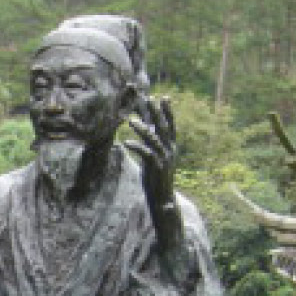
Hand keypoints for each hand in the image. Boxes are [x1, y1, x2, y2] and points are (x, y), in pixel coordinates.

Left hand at [125, 95, 178, 240]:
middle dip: (156, 112)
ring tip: (130, 120)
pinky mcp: (156, 168)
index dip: (167, 111)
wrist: (163, 199)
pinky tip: (125, 143)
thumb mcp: (154, 156)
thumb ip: (151, 142)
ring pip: (154, 139)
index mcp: (171, 146)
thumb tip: (145, 126)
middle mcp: (170, 150)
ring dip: (142, 128)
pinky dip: (136, 147)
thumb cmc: (156, 176)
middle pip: (163, 127)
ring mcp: (164, 159)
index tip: (162, 97)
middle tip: (148, 98)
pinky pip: (146, 155)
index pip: (170, 125)